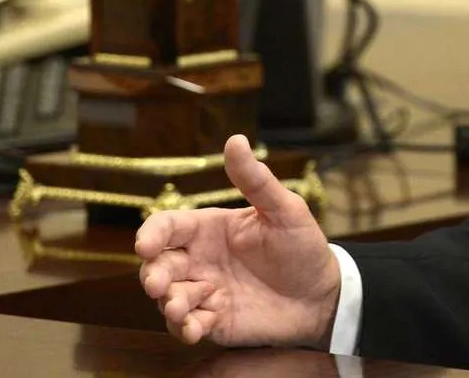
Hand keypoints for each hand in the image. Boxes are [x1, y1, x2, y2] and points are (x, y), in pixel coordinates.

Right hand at [135, 134, 340, 347]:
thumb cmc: (302, 247)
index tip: (145, 245)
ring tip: (180, 309)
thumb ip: (256, 180)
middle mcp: (200, 260)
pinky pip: (187, 326)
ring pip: (168, 298)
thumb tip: (235, 139)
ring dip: (169, 304)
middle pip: (159, 265)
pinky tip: (195, 329)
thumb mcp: (285, 210)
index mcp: (209, 229)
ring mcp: (204, 292)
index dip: (151, 234)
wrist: (322, 295)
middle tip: (158, 284)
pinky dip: (184, 328)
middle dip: (153, 275)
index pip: (167, 227)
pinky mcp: (213, 321)